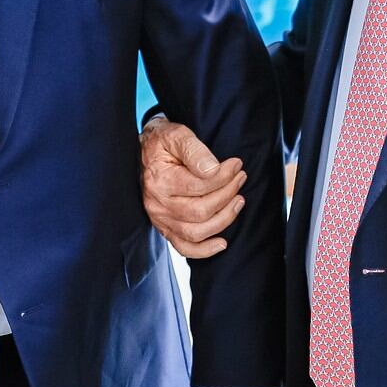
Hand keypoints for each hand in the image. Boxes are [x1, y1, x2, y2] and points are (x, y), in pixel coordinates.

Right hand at [140, 117, 247, 257]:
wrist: (146, 153)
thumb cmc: (164, 144)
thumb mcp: (177, 135)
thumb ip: (194, 150)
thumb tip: (213, 169)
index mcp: (159, 180)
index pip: (199, 185)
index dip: (224, 176)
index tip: (237, 164)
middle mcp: (158, 204)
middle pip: (201, 211)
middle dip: (227, 194)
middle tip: (241, 178)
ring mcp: (161, 220)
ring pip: (197, 232)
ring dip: (224, 218)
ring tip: (239, 200)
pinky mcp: (166, 229)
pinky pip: (185, 247)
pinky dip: (205, 250)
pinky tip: (223, 243)